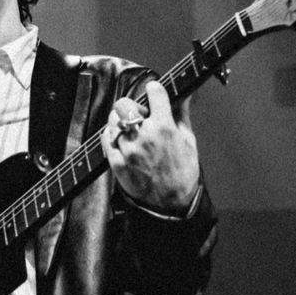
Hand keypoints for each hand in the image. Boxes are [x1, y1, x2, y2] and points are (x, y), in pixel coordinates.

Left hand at [103, 80, 199, 212]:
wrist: (171, 205)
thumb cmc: (183, 174)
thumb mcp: (189, 141)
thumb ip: (182, 115)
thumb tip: (184, 95)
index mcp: (164, 127)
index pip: (154, 92)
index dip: (154, 89)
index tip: (154, 91)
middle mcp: (144, 135)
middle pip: (124, 104)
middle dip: (131, 105)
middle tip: (138, 114)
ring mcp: (128, 149)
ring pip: (113, 121)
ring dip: (120, 121)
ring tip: (130, 129)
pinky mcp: (116, 162)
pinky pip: (106, 139)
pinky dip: (111, 135)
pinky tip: (120, 139)